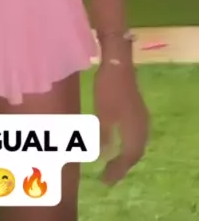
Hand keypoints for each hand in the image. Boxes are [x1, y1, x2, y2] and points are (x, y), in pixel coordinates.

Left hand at [94, 59, 149, 184]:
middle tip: (108, 177)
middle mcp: (142, 127)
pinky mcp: (139, 111)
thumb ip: (104, 137)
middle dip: (122, 167)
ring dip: (126, 157)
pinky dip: (129, 146)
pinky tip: (121, 145)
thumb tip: (104, 156)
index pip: (128, 158)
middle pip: (135, 154)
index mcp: (134, 131)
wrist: (118, 64)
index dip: (117, 171)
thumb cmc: (108, 89)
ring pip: (137, 145)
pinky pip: (137, 136)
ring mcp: (142, 118)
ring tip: (114, 165)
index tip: (104, 181)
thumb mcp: (102, 115)